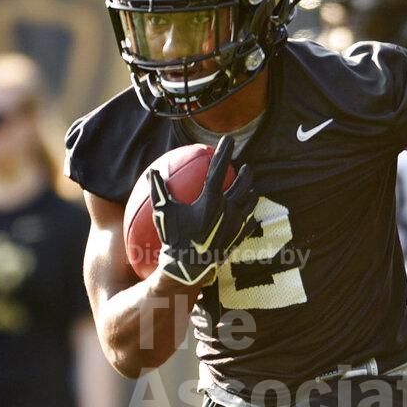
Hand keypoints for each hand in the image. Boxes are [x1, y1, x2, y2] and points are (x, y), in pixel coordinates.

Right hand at [150, 135, 257, 286]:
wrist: (188, 268)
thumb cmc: (174, 238)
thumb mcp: (164, 212)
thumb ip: (159, 190)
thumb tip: (153, 171)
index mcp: (210, 200)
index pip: (219, 169)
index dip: (224, 152)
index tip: (229, 139)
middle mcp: (227, 209)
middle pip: (242, 186)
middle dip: (245, 175)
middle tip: (246, 168)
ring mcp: (234, 225)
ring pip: (249, 204)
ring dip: (251, 194)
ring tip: (253, 189)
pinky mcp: (237, 239)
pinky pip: (248, 225)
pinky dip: (251, 218)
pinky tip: (254, 217)